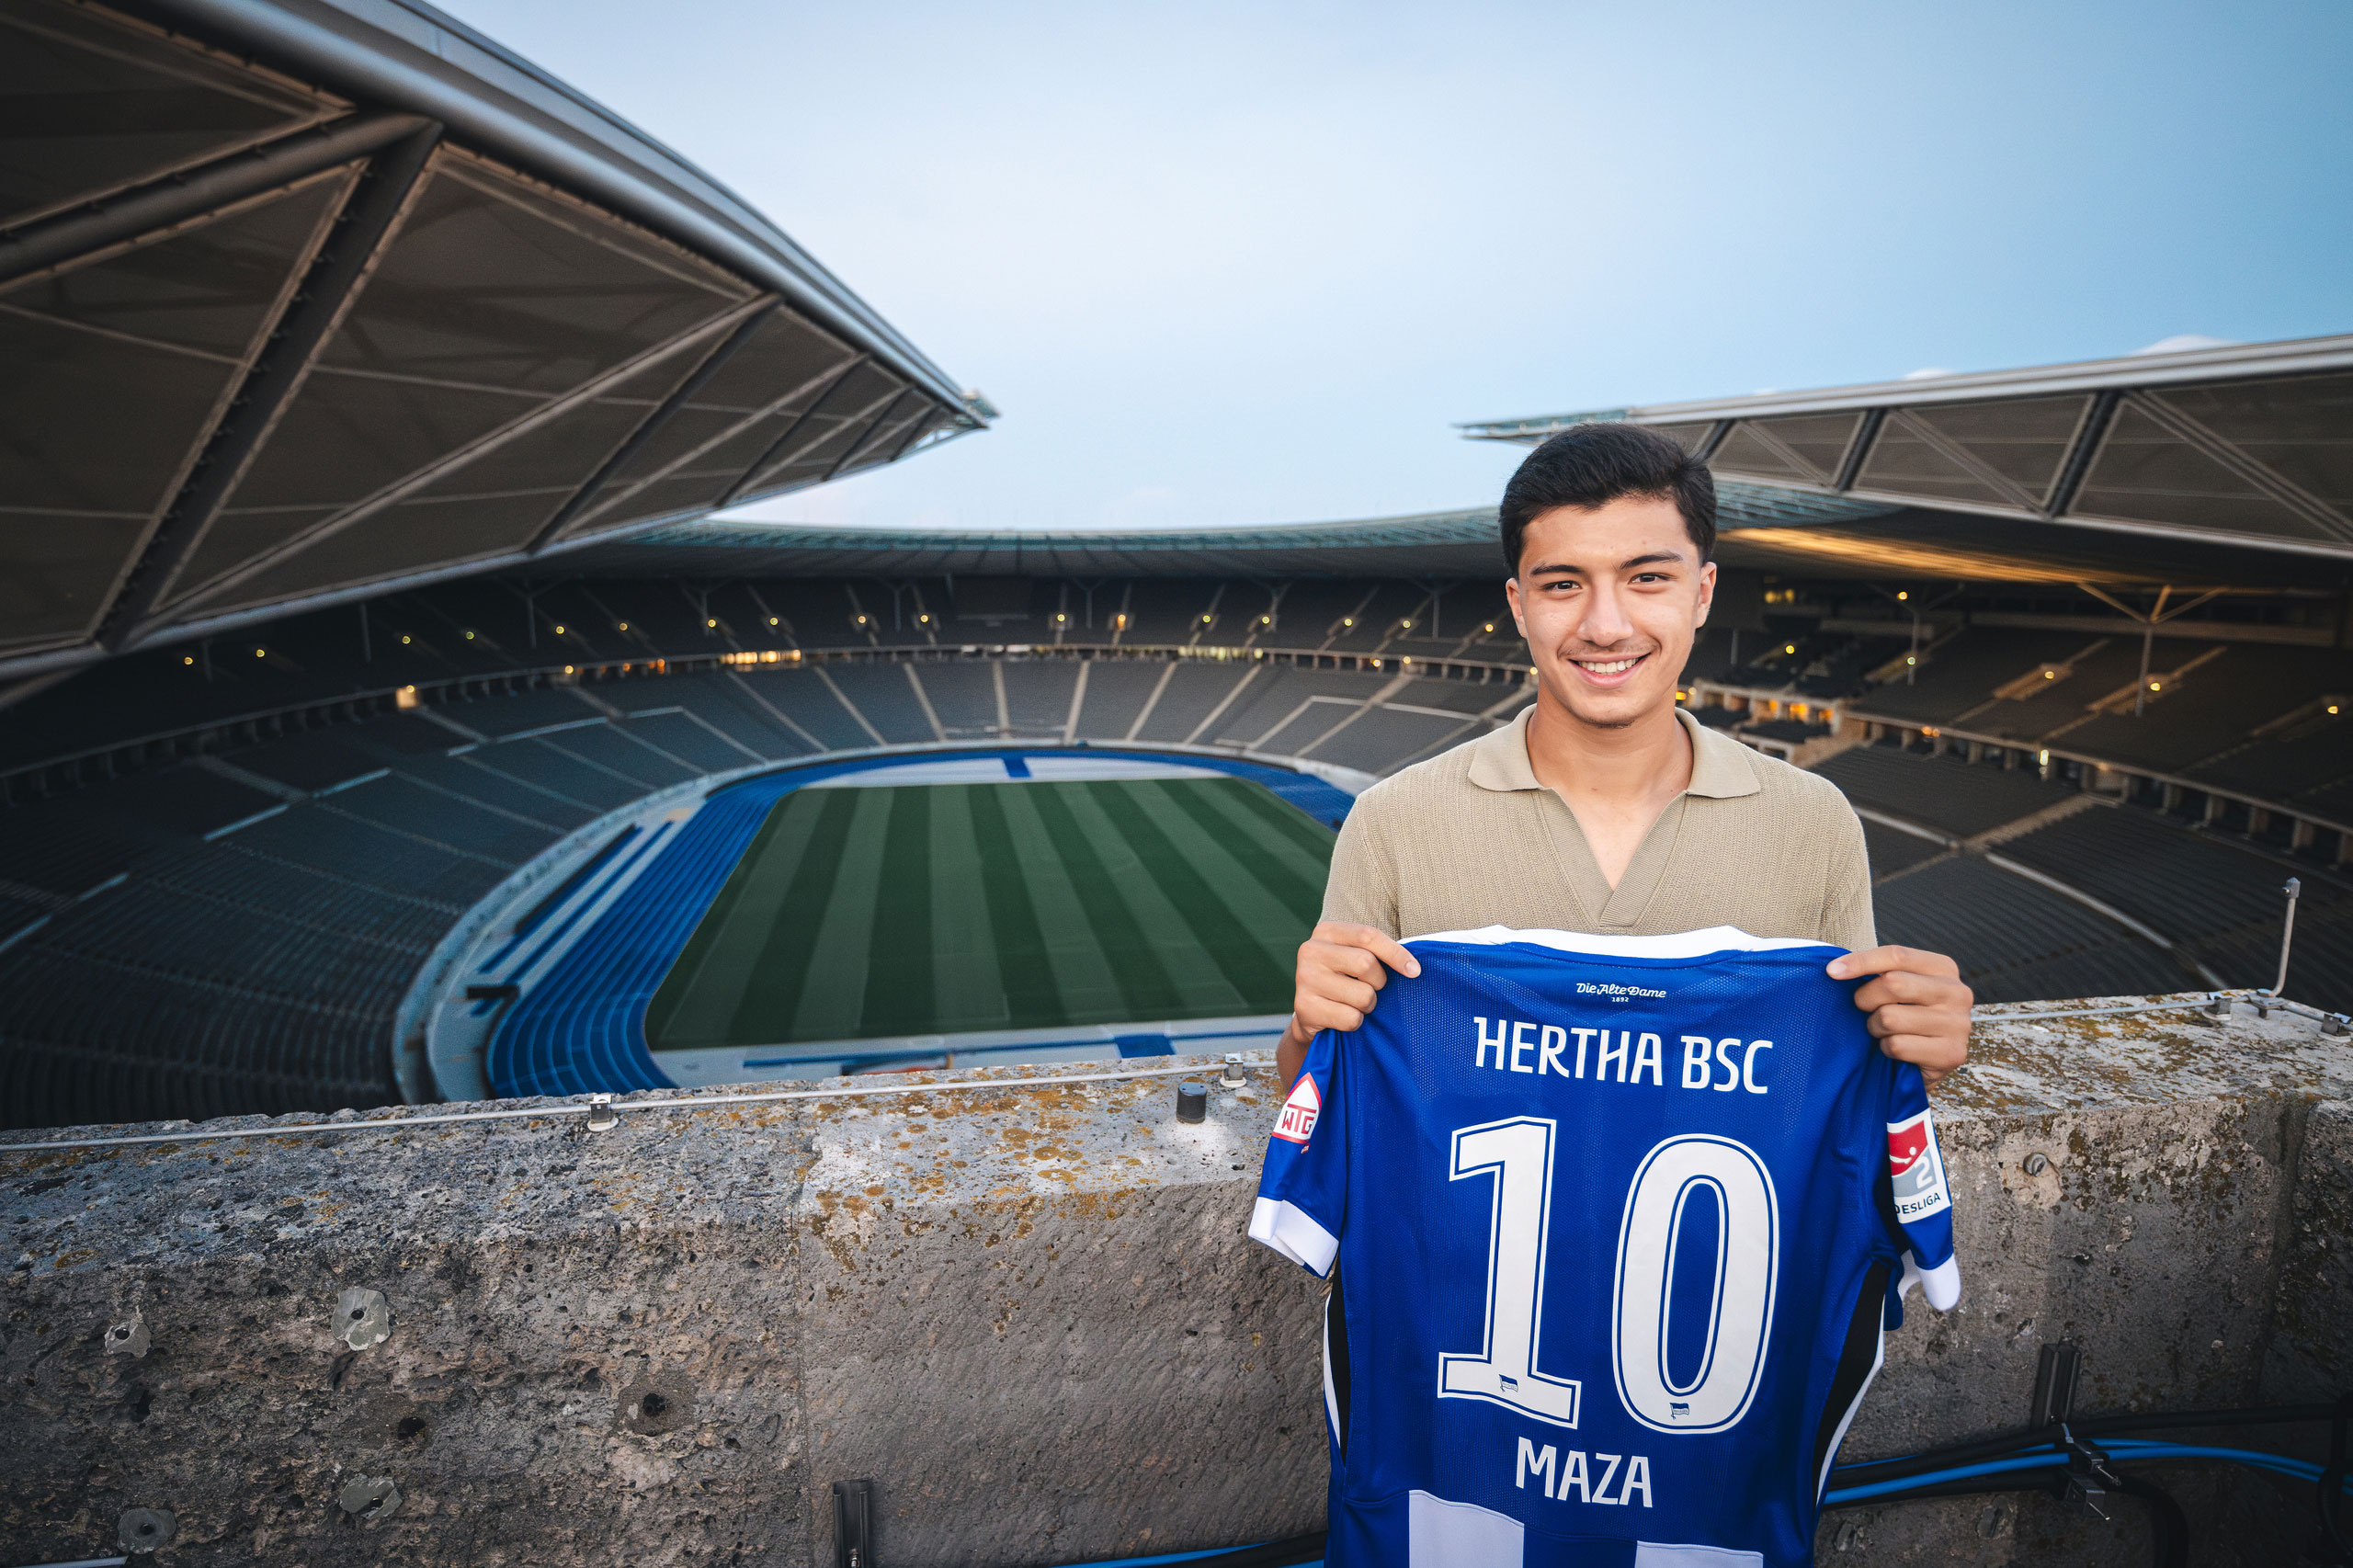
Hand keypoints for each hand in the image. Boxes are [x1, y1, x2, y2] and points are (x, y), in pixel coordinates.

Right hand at [1274, 922, 1420, 1086]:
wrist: (1310, 1012)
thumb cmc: (1344, 979)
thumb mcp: (1356, 956)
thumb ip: (1378, 953)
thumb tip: (1414, 969)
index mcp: (1326, 931)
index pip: (1368, 936)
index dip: (1396, 954)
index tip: (1414, 971)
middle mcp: (1310, 950)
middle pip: (1366, 964)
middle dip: (1378, 982)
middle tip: (1370, 988)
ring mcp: (1304, 979)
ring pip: (1362, 995)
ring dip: (1368, 1005)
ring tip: (1353, 1003)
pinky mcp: (1304, 1007)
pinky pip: (1351, 1018)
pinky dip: (1355, 1022)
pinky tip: (1341, 1015)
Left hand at [1827, 946, 1971, 1084]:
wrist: (1926, 1062)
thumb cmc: (1904, 1015)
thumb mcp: (1896, 987)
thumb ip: (1876, 972)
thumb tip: (1835, 970)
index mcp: (1944, 968)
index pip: (1896, 955)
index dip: (1860, 962)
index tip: (1832, 972)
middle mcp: (1957, 992)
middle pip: (1893, 983)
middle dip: (1866, 998)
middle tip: (1864, 1009)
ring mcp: (1959, 1024)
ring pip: (1890, 1017)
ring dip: (1875, 1027)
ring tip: (1884, 1031)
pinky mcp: (1952, 1054)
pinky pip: (1898, 1045)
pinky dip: (1887, 1049)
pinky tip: (1896, 1049)